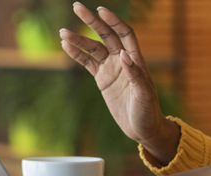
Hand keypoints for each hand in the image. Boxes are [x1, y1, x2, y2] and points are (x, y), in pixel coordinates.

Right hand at [60, 3, 178, 163]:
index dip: (113, 21)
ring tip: (62, 32)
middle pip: (106, 34)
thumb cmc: (148, 112)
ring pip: (92, 48)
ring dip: (78, 39)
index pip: (124, 33)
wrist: (142, 129)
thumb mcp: (144, 95)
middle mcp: (122, 60)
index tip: (101, 10)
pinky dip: (77, 54)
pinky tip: (65, 45)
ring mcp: (111, 68)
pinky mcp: (102, 79)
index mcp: (136, 59)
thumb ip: (135, 75)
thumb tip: (124, 55)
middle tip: (76, 6)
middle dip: (91, 21)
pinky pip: (87, 62)